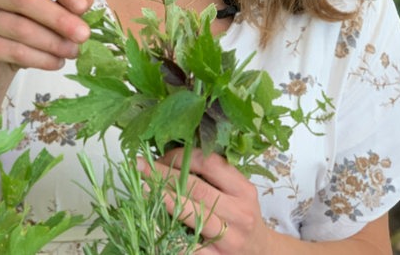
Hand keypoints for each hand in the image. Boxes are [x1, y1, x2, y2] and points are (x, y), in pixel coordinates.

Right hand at [0, 0, 93, 104]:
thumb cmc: (20, 33)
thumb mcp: (45, 15)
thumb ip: (65, 3)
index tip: (84, 6)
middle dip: (59, 18)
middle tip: (84, 35)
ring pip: (20, 28)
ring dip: (52, 42)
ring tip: (72, 52)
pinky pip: (13, 50)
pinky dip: (40, 59)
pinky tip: (55, 63)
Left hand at [139, 148, 271, 254]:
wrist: (260, 253)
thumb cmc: (241, 217)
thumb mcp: (238, 193)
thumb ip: (214, 176)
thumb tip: (172, 155)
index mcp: (243, 190)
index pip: (211, 164)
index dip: (182, 156)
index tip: (161, 154)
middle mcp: (239, 213)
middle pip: (197, 189)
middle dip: (165, 174)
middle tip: (140, 165)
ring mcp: (228, 238)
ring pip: (193, 215)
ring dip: (164, 199)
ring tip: (143, 187)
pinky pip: (188, 246)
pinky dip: (169, 233)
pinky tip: (153, 223)